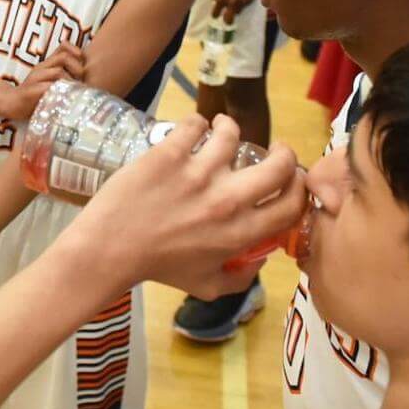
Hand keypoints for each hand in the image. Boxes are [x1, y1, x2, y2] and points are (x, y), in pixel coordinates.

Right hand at [1, 43, 86, 120]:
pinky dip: (59, 92)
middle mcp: (41, 67)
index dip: (76, 51)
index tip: (83, 64)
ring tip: (74, 92)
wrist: (11, 104)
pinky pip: (48, 87)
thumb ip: (63, 77)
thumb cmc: (35, 95)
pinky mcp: (30, 91)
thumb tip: (85, 78)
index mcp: (47, 64)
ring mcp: (35, 78)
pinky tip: (64, 99)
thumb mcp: (50, 82)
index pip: (63, 46)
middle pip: (64, 57)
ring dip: (71, 82)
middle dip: (78, 69)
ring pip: (58, 72)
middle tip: (81, 83)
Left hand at [68, 114, 305, 300]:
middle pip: (278, 165)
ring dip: (230, 128)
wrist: (108, 249)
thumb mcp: (205, 286)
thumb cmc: (157, 268)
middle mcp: (227, 201)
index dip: (300, 188)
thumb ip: (239, 280)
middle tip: (273, 147)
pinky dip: (197, 123)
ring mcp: (198, 173)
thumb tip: (260, 261)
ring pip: (233, 133)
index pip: (291, 205)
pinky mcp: (170, 153)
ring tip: (222, 128)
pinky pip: (195, 124)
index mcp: (240, 233)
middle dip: (282, 151)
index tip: (292, 177)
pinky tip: (191, 130)